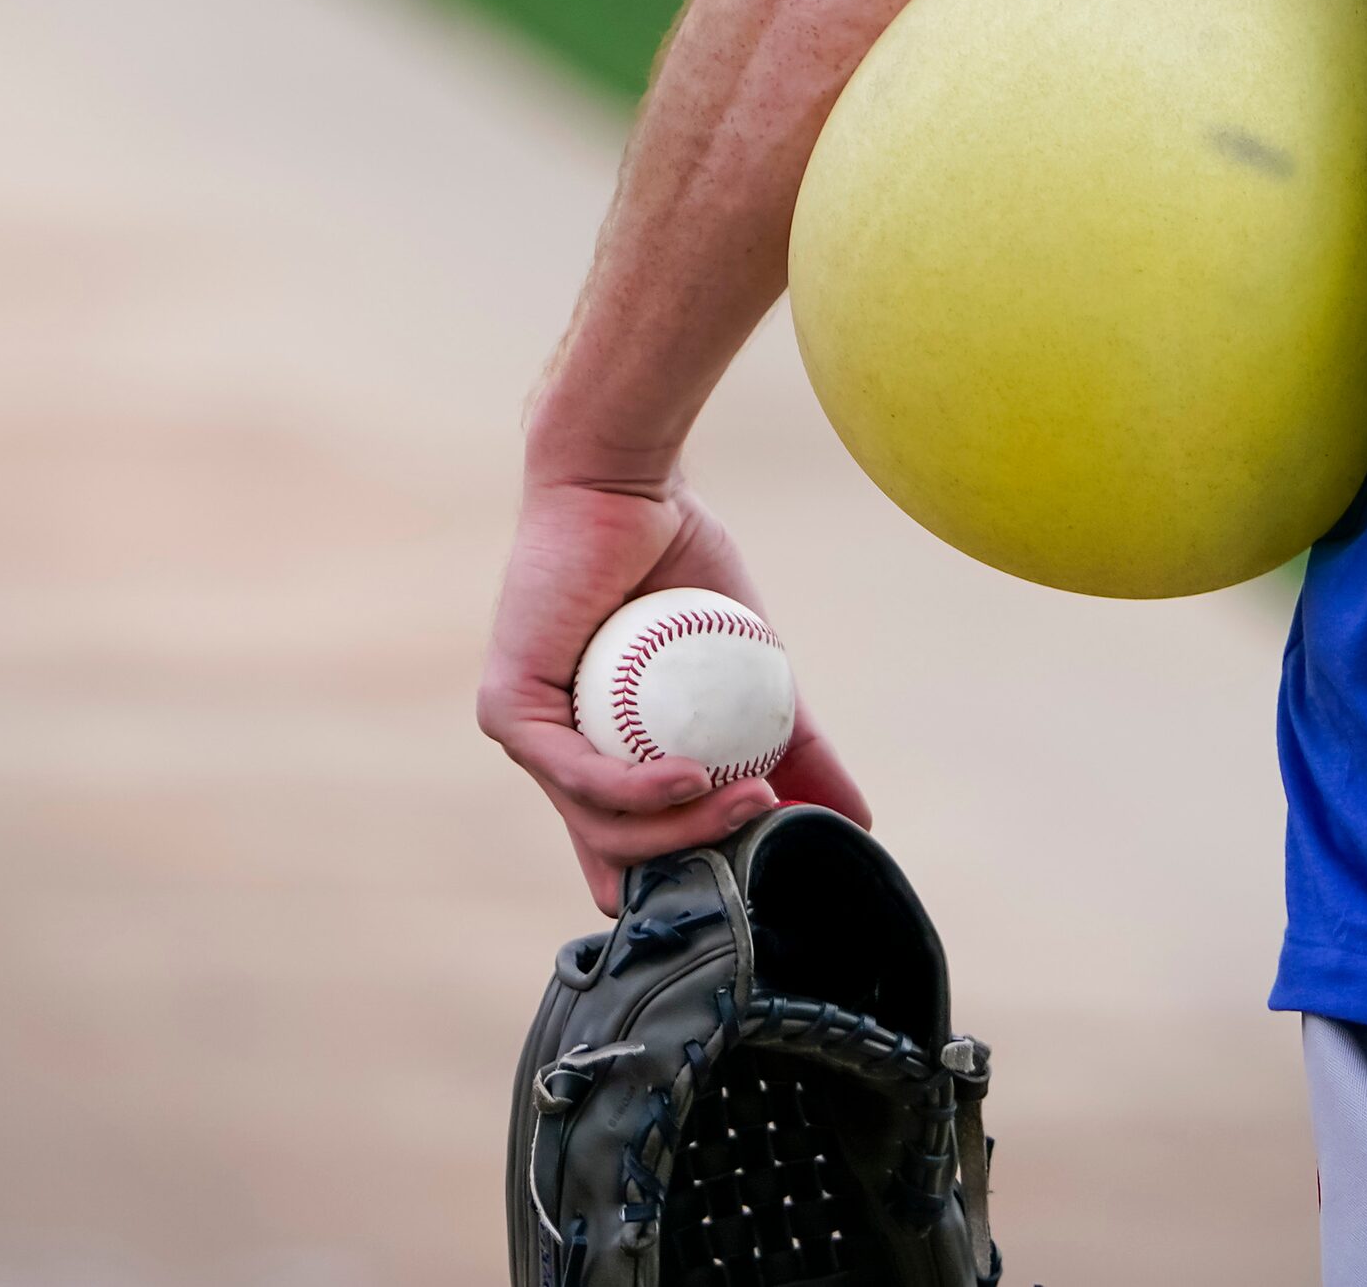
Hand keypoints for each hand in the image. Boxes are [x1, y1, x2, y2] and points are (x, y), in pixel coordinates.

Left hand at [479, 473, 871, 909]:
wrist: (632, 489)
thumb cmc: (684, 567)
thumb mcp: (753, 670)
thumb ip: (794, 746)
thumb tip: (858, 822)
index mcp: (608, 759)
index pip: (641, 855)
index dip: (700, 878)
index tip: (769, 860)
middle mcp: (560, 759)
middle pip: (623, 858)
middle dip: (702, 863)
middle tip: (772, 819)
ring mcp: (528, 739)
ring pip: (603, 825)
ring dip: (686, 825)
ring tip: (753, 799)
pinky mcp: (508, 711)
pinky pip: (577, 771)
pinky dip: (637, 787)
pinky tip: (691, 777)